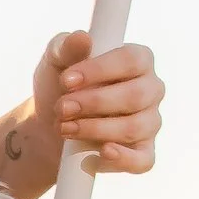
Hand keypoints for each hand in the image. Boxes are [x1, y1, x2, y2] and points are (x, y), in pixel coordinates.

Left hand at [35, 27, 161, 175]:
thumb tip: (82, 38)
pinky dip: (122, 158)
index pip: (131, 60)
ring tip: (64, 128)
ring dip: (95, 129)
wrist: (49, 126)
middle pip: (136, 96)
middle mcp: (150, 90)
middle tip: (61, 108)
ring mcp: (149, 122)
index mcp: (138, 60)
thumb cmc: (60, 86)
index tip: (66, 80)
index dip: (99, 70)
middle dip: (94, 103)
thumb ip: (66, 46)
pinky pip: (142, 160)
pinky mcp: (142, 152)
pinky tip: (102, 151)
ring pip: (135, 127)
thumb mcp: (56, 61)